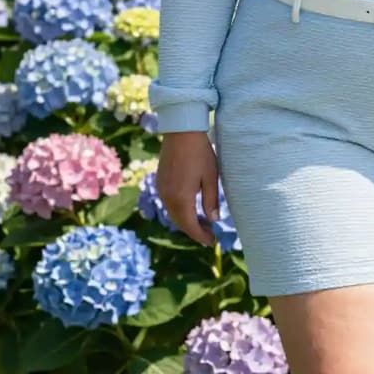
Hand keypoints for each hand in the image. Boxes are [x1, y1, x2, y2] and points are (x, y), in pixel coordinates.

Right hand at [155, 130, 219, 246]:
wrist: (181, 131)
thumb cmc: (200, 153)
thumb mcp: (211, 178)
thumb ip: (211, 201)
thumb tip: (213, 220)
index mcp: (181, 198)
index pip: (190, 226)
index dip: (201, 236)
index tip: (212, 242)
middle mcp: (168, 197)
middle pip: (180, 223)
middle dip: (194, 231)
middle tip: (210, 235)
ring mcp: (162, 189)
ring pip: (173, 214)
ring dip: (187, 221)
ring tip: (203, 223)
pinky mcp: (160, 182)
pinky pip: (169, 204)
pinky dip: (180, 211)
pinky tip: (191, 208)